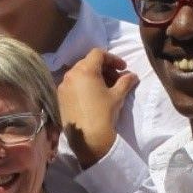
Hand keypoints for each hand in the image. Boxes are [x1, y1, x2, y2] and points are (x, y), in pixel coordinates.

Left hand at [56, 49, 137, 169]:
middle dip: (103, 68)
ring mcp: (63, 86)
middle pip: (88, 62)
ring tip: (105, 88)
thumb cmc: (104, 113)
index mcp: (84, 70)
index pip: (98, 54)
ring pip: (79, 74)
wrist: (88, 138)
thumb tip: (132, 75)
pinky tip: (93, 96)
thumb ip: (125, 81)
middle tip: (116, 79)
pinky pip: (72, 85)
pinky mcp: (59, 98)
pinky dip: (83, 85)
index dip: (112, 58)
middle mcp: (70, 74)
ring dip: (93, 76)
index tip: (122, 68)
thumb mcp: (117, 95)